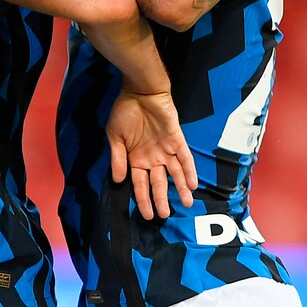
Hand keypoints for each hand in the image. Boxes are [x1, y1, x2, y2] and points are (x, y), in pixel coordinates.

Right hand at [106, 88, 196, 219]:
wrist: (139, 91)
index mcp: (135, 159)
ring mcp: (165, 150)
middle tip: (165, 215)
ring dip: (180, 188)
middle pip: (158, 183)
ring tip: (186, 204)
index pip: (140, 184)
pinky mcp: (177, 140)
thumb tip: (118, 180)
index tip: (146, 215)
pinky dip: (189, 171)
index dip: (143, 199)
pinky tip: (192, 183)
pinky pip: (185, 158)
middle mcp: (152, 158)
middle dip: (161, 199)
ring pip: (175, 174)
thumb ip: (118, 158)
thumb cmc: (124, 112)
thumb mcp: (114, 136)